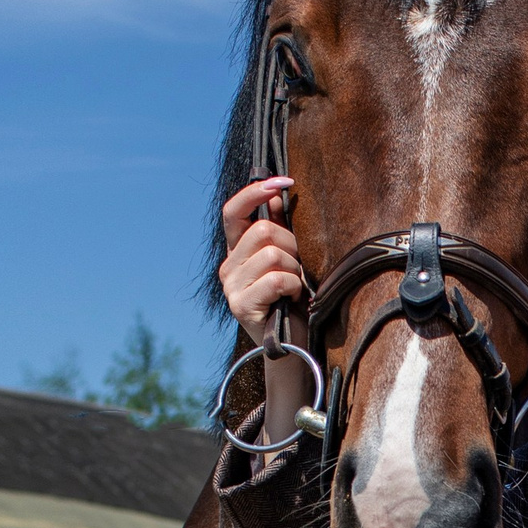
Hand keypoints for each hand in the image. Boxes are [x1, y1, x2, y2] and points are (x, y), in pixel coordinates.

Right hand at [219, 175, 303, 338]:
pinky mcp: (241, 306)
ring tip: (296, 286)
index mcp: (236, 252)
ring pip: (271, 254)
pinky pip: (275, 279)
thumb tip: (277, 196)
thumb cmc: (294, 301)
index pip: (233, 211)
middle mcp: (228, 267)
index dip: (255, 192)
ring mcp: (232, 288)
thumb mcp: (289, 260)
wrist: (294, 345)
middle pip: (262, 230)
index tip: (283, 181)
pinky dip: (292, 286)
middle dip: (291, 244)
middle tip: (299, 267)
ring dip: (294, 269)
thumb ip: (279, 230)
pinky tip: (293, 297)